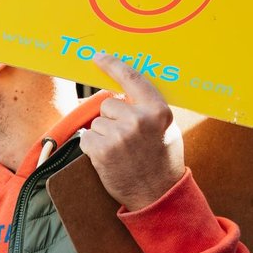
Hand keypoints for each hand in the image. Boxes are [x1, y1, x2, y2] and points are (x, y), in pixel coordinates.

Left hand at [78, 52, 184, 211]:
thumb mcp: (165, 128)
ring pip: (96, 122)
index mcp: (158, 110)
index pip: (132, 78)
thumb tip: (122, 90)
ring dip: (103, 135)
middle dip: (111, 118)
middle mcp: (139, 119)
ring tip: (120, 152)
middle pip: (107, 104)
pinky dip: (93, 147)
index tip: (97, 56)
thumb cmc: (161, 160)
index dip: (113, 65)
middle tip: (126, 139)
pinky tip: (108, 159)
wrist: (157, 195)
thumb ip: (147, 108)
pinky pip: (87, 138)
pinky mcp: (102, 150)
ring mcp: (119, 135)